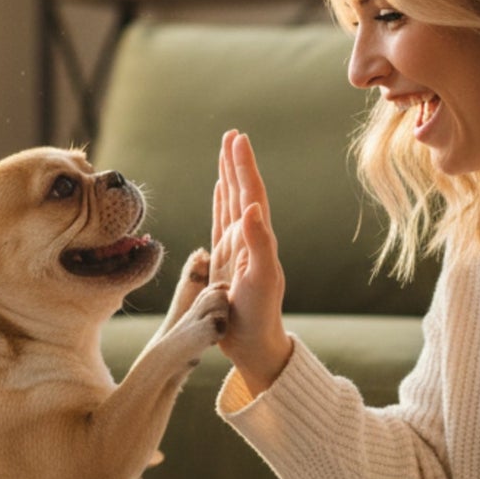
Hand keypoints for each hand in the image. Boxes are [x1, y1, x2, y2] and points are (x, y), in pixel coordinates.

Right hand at [211, 130, 291, 393]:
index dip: (244, 166)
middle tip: (231, 134)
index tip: (238, 139)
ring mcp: (237, 248)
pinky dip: (220, 202)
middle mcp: (249, 238)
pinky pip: (221, 222)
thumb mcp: (261, 278)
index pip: (251, 193)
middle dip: (236, 163)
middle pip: (242, 191)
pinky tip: (219, 189)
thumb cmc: (259, 315)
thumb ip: (258, 242)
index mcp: (259, 238)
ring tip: (225, 152)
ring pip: (232, 202)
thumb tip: (252, 206)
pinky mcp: (225, 259)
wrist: (253, 344)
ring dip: (229, 177)